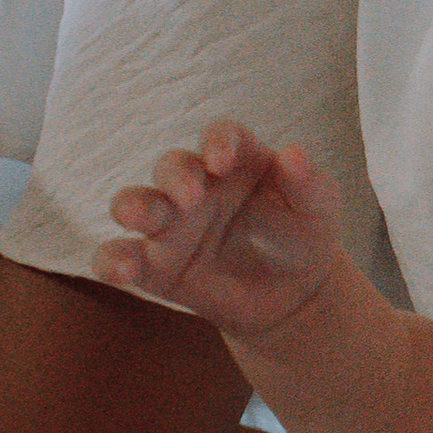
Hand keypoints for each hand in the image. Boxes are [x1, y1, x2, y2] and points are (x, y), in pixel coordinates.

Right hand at [95, 121, 341, 339]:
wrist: (294, 296)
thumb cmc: (304, 236)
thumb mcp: (318, 208)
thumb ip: (308, 183)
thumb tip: (294, 154)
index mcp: (237, 160)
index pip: (220, 136)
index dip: (217, 142)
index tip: (222, 161)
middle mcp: (196, 185)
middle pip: (172, 167)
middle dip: (176, 177)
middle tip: (191, 197)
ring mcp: (171, 225)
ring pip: (135, 204)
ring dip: (132, 207)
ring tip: (136, 219)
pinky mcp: (154, 267)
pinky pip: (120, 258)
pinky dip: (113, 261)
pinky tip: (122, 271)